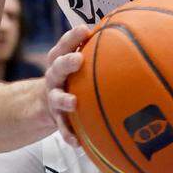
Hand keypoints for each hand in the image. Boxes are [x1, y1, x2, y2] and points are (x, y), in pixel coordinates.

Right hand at [46, 23, 93, 146]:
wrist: (42, 103)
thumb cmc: (71, 77)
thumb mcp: (78, 63)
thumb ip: (96, 52)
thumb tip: (131, 34)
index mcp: (60, 59)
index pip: (64, 44)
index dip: (73, 37)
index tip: (85, 29)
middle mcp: (54, 76)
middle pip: (57, 66)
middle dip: (67, 62)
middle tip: (78, 60)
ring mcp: (53, 97)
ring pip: (56, 98)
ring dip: (64, 100)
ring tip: (73, 102)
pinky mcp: (55, 117)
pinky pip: (62, 128)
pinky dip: (69, 134)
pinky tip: (77, 143)